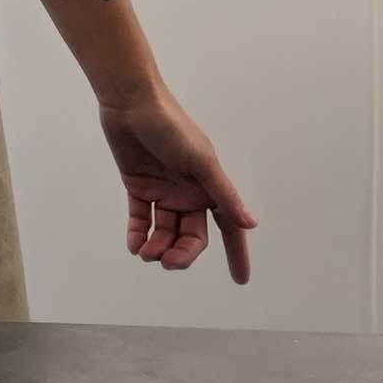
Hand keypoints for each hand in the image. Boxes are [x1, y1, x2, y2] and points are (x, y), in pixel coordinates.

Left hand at [98, 85, 257, 283]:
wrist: (131, 102)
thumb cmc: (170, 126)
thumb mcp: (200, 161)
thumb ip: (223, 193)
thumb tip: (251, 224)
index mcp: (209, 186)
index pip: (228, 226)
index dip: (237, 253)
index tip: (241, 280)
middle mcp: (189, 192)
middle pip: (191, 237)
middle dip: (182, 254)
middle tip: (167, 262)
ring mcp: (163, 191)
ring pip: (165, 232)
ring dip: (157, 247)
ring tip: (145, 252)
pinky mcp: (138, 187)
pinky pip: (140, 220)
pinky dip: (137, 235)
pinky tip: (134, 244)